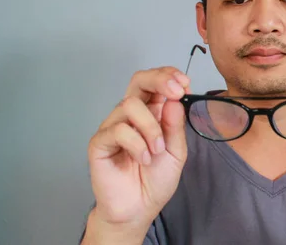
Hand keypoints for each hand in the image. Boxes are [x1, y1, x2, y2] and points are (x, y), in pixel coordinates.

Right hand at [86, 67, 189, 229]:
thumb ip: (176, 126)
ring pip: (130, 105)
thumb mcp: (176, 152)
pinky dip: (137, 143)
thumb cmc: (155, 180)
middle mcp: (131, 115)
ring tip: (157, 150)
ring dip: (151, 127)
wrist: (138, 209)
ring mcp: (114, 126)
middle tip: (176, 92)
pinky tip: (144, 158)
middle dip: (159, 80)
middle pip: (138, 80)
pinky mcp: (100, 142)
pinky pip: (118, 130)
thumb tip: (174, 100)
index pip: (156, 83)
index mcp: (152, 113)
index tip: (185, 83)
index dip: (169, 76)